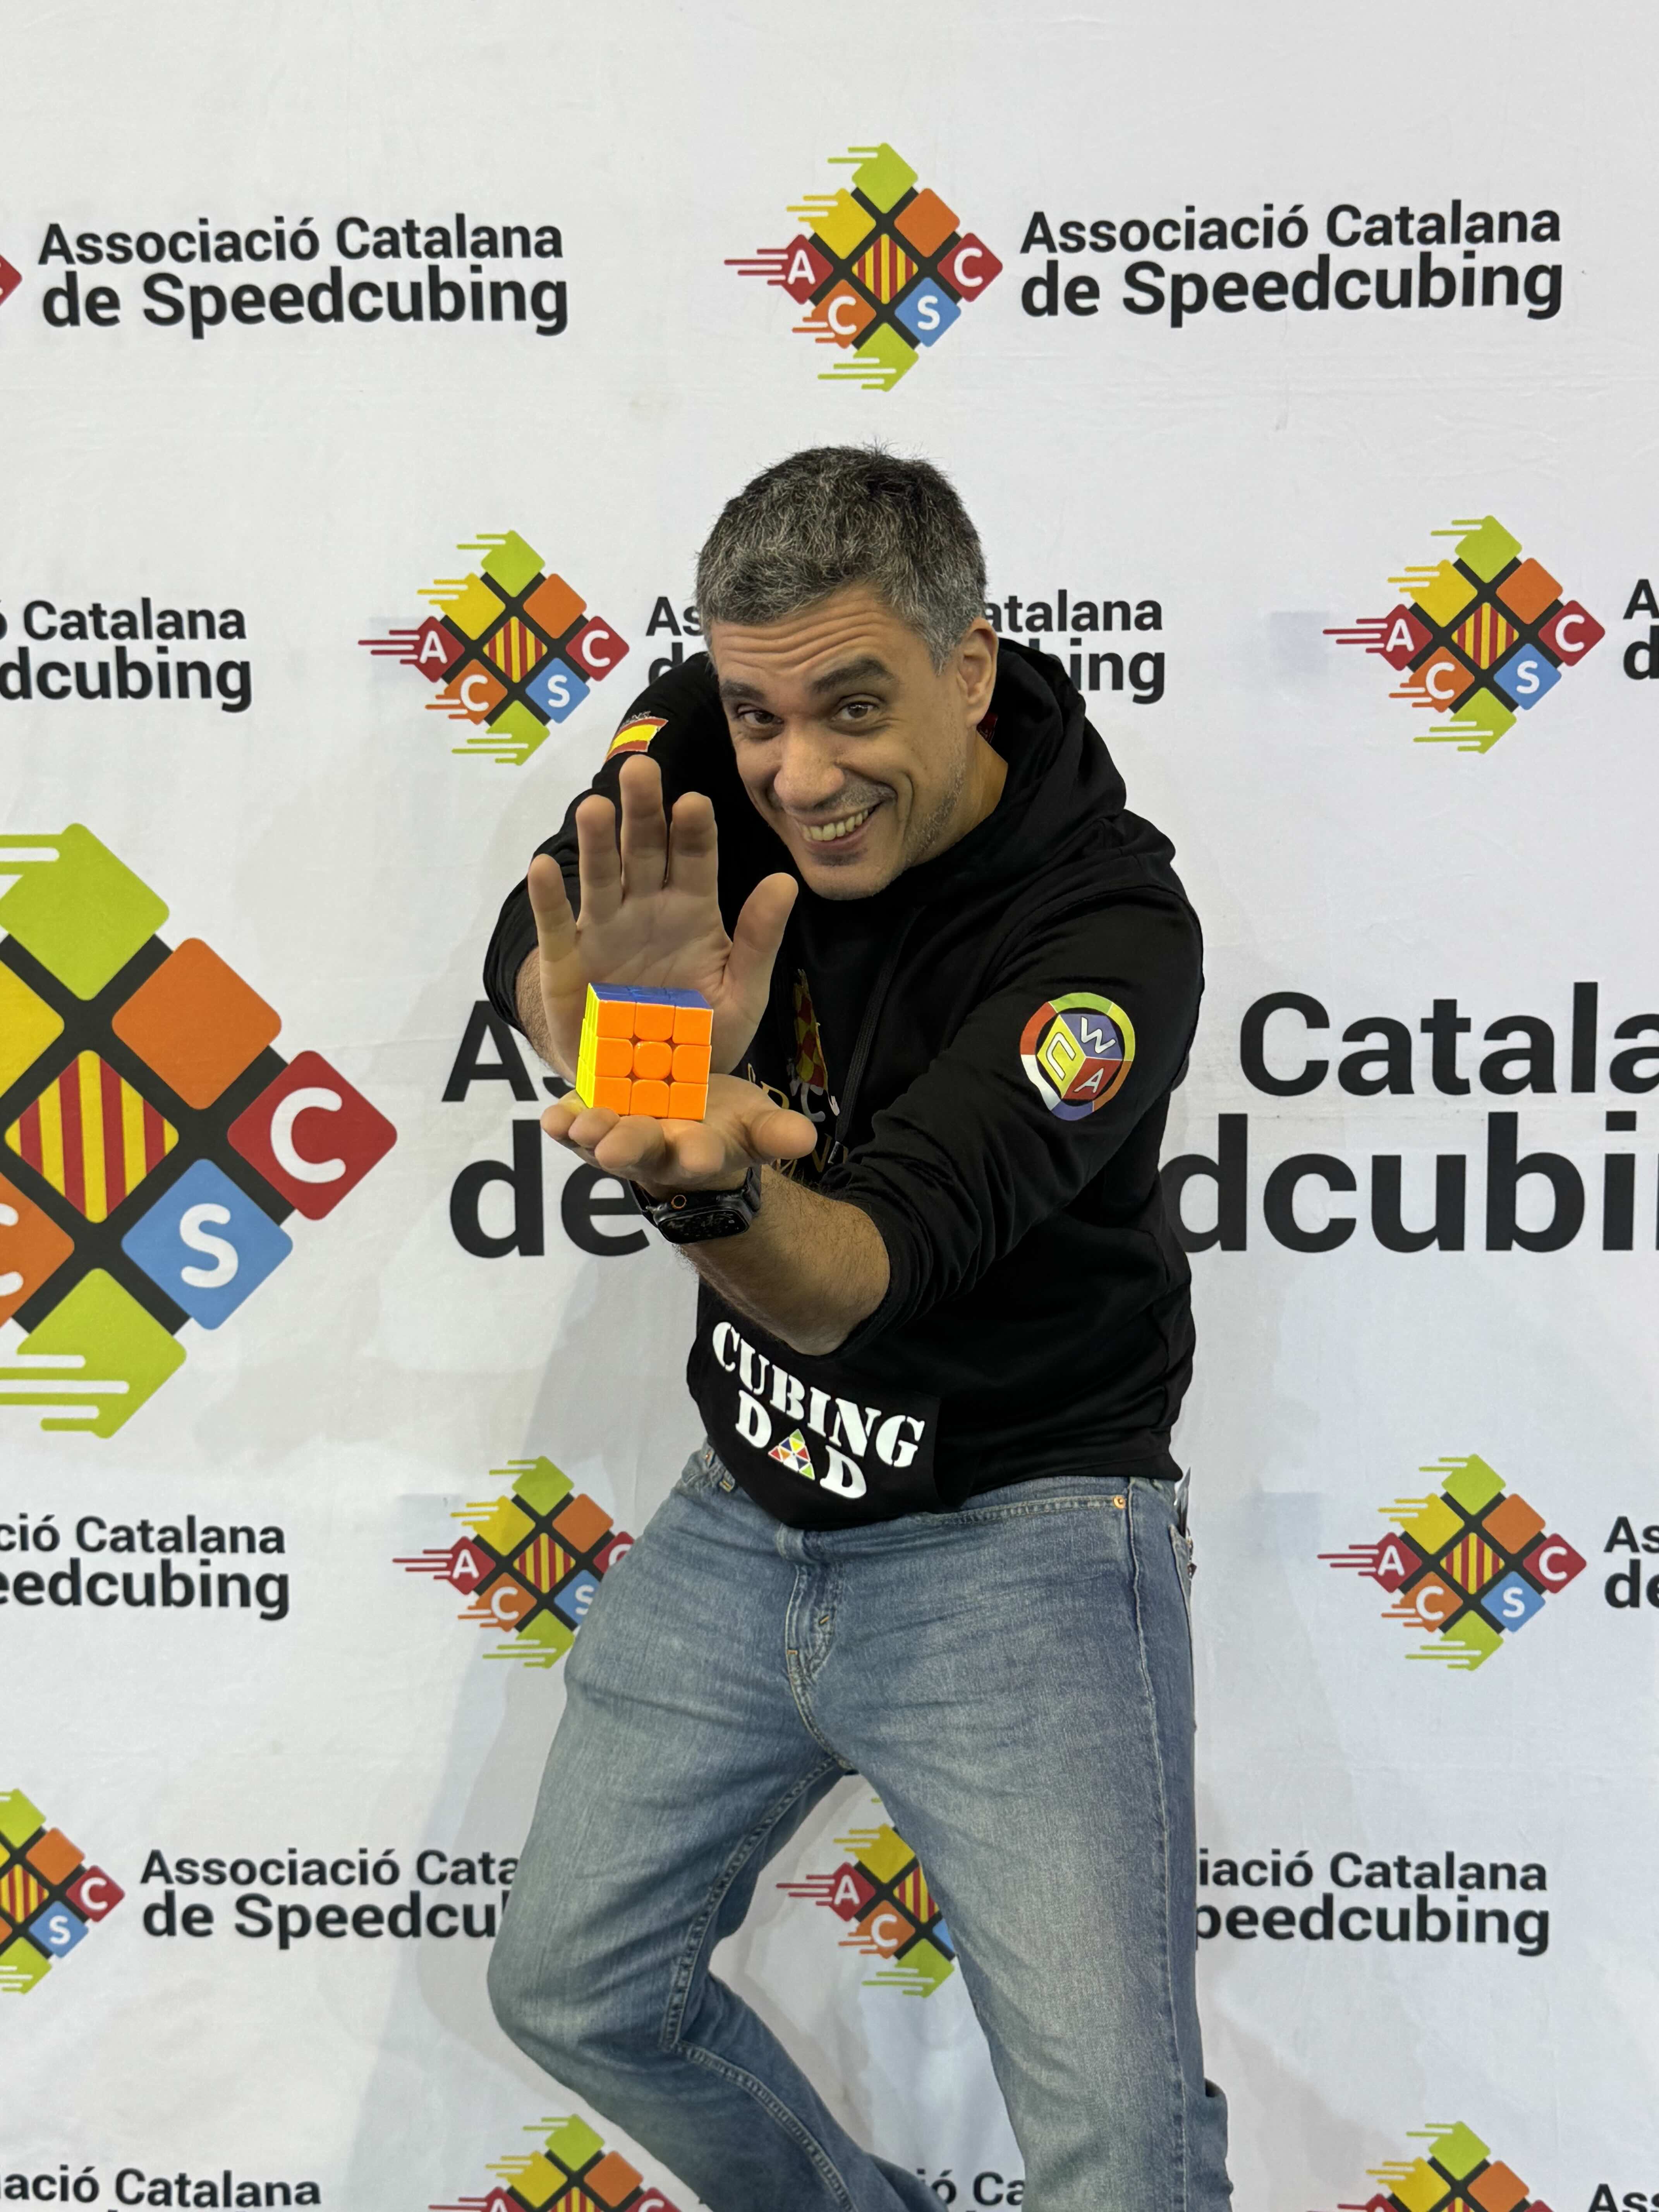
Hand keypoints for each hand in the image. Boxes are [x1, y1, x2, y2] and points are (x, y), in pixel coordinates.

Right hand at [528, 755, 797, 1077]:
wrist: (652, 1085)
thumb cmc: (701, 1035)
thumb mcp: (743, 995)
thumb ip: (760, 940)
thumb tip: (785, 880)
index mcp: (693, 910)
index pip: (696, 858)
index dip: (694, 830)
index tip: (694, 802)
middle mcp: (647, 908)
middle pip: (644, 851)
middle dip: (643, 811)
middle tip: (640, 769)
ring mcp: (603, 930)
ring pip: (601, 877)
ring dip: (597, 842)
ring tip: (595, 808)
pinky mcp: (566, 960)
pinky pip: (556, 924)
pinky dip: (548, 897)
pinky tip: (542, 866)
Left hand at [540, 1073, 816, 1199]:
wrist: (683, 1126)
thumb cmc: (724, 1126)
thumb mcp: (756, 1127)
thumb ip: (777, 1133)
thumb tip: (806, 1138)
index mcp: (700, 1153)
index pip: (703, 1156)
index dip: (700, 1155)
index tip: (699, 1155)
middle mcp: (654, 1155)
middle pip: (642, 1151)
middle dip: (630, 1149)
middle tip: (616, 1148)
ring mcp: (617, 1143)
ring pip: (600, 1141)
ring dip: (588, 1134)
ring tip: (576, 1124)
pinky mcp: (589, 1124)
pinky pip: (572, 1126)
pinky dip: (562, 1123)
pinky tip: (552, 1115)